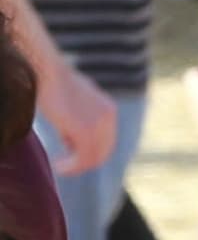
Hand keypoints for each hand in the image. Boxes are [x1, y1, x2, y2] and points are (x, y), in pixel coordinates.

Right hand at [39, 58, 117, 175]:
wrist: (46, 72)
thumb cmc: (52, 83)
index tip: (71, 155)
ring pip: (93, 158)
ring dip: (76, 167)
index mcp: (108, 110)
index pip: (106, 141)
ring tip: (60, 167)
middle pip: (103, 152)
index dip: (91, 152)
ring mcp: (99, 125)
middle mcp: (109, 118)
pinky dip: (71, 167)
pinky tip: (58, 166)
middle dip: (85, 161)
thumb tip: (73, 141)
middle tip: (66, 166)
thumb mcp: (74, 102)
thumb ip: (80, 119)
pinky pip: (83, 159)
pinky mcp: (86, 132)